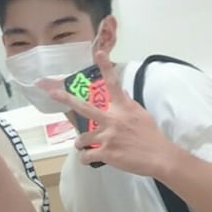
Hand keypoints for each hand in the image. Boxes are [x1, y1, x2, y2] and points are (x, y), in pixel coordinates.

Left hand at [50, 51, 177, 176]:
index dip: (106, 67)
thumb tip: (121, 90)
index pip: (113, 84)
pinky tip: (88, 159)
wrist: (158, 156)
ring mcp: (107, 136)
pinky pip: (86, 156)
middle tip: (53, 93)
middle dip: (67, 100)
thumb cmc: (151, 135)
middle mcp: (112, 119)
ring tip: (83, 146)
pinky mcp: (106, 152)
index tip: (98, 53)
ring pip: (82, 139)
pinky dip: (85, 158)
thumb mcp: (142, 114)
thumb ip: (128, 102)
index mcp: (123, 108)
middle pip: (85, 108)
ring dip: (80, 143)